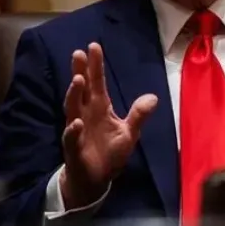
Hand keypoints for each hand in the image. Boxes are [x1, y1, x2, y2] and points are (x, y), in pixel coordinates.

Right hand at [60, 42, 157, 208]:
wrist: (97, 179)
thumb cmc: (110, 152)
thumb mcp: (130, 132)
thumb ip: (139, 115)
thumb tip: (153, 97)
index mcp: (100, 107)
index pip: (97, 82)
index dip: (95, 65)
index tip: (94, 46)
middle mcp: (86, 113)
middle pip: (82, 89)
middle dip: (80, 71)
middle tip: (78, 53)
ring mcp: (77, 129)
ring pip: (73, 108)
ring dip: (74, 94)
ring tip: (78, 79)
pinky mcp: (73, 147)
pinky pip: (71, 137)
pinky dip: (73, 130)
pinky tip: (77, 122)